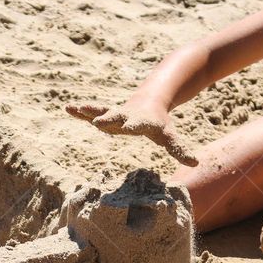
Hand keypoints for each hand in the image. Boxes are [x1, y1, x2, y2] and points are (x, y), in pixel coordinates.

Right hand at [66, 99, 197, 166]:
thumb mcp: (169, 136)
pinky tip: (67, 108)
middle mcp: (126, 116)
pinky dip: (79, 112)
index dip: (133, 125)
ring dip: (89, 111)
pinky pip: (91, 113)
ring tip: (76, 107)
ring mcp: (115, 114)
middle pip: (116, 116)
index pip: (138, 124)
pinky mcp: (106, 114)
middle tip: (98, 121)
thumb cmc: (160, 123)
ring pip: (101, 111)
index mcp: (142, 121)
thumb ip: (179, 149)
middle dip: (107, 118)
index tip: (128, 127)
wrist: (151, 100)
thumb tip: (195, 163)